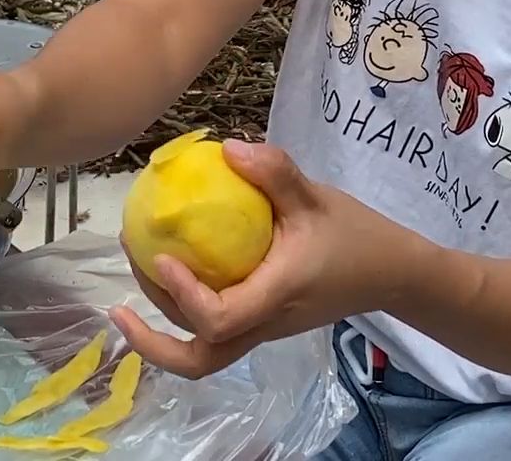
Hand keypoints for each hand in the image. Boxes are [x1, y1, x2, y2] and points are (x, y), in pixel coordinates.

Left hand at [110, 140, 387, 378]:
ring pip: (205, 352)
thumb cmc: (354, 235)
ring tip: (138, 273)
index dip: (183, 297)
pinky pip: (217, 328)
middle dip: (153, 342)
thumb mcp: (316, 196)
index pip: (219, 320)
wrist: (391, 273)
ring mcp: (263, 328)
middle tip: (120, 302)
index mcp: (275, 296)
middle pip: (201, 360)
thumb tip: (226, 148)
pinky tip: (172, 270)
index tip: (161, 258)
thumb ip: (275, 171)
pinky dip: (186, 310)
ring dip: (163, 324)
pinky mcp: (263, 321)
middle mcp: (264, 323)